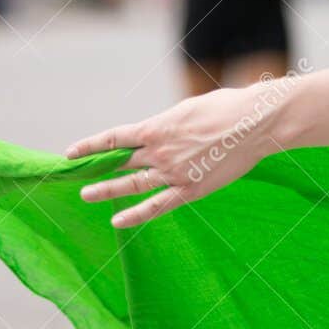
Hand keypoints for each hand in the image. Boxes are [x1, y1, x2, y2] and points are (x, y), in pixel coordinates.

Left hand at [66, 83, 288, 227]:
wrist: (256, 123)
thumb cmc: (228, 108)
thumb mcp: (189, 108)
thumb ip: (169, 124)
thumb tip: (159, 133)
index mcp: (157, 128)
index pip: (114, 138)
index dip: (90, 146)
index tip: (71, 153)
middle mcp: (159, 151)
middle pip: (118, 163)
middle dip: (95, 170)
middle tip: (75, 178)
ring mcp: (173, 172)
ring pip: (132, 185)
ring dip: (106, 190)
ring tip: (87, 195)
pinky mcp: (191, 189)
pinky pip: (158, 205)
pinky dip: (136, 214)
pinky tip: (118, 220)